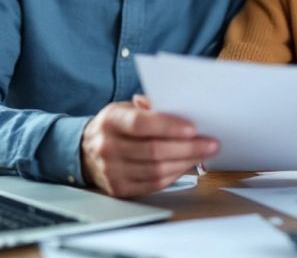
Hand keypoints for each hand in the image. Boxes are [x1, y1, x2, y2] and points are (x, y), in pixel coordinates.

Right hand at [80, 95, 217, 196]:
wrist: (85, 152)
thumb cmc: (115, 127)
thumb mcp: (126, 108)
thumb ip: (150, 107)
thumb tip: (180, 108)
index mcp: (110, 121)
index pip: (141, 124)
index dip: (169, 126)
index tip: (194, 128)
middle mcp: (107, 147)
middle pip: (153, 150)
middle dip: (187, 148)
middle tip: (211, 143)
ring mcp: (112, 171)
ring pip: (157, 170)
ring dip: (186, 162)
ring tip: (204, 154)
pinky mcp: (119, 189)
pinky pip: (154, 184)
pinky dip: (175, 175)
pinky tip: (187, 165)